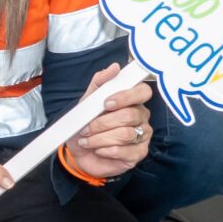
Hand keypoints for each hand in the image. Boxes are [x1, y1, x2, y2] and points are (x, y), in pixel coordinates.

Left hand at [63, 62, 154, 180]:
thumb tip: (114, 67)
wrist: (80, 152)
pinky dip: (105, 150)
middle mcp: (142, 117)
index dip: (125, 97)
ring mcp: (143, 136)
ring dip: (100, 138)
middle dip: (102, 123)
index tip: (106, 104)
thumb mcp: (86, 102)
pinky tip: (97, 150)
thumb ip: (99, 83)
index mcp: (132, 101)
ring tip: (87, 140)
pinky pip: (125, 151)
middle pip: (130, 115)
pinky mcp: (138, 154)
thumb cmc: (87, 125)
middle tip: (86, 128)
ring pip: (126, 134)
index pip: (142, 92)